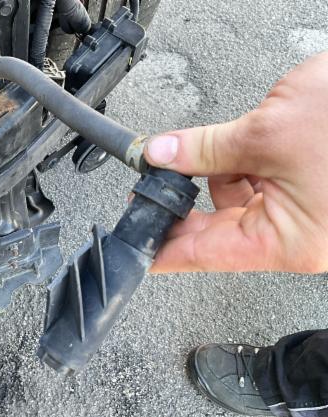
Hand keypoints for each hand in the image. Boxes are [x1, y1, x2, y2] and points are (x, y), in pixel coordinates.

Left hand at [143, 52, 327, 272]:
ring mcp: (304, 213)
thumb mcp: (266, 133)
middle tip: (152, 188)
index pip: (205, 254)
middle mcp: (296, 234)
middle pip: (218, 230)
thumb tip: (162, 154)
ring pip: (235, 204)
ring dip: (213, 177)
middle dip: (183, 205)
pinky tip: (228, 150)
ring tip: (201, 153)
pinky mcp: (309, 189)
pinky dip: (236, 166)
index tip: (136, 251)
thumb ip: (204, 148)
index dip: (164, 252)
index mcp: (287, 240)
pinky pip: (256, 186)